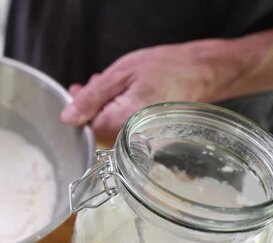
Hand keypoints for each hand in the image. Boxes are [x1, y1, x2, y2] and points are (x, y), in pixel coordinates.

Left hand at [61, 41, 220, 139]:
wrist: (203, 73)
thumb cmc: (167, 68)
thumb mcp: (120, 74)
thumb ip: (91, 97)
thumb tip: (68, 118)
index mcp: (122, 122)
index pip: (86, 129)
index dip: (80, 111)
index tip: (81, 94)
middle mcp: (132, 139)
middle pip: (97, 132)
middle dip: (91, 108)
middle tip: (96, 84)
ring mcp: (142, 144)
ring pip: (109, 131)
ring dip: (105, 109)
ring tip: (114, 87)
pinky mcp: (149, 142)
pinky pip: (124, 131)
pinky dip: (119, 114)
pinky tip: (124, 97)